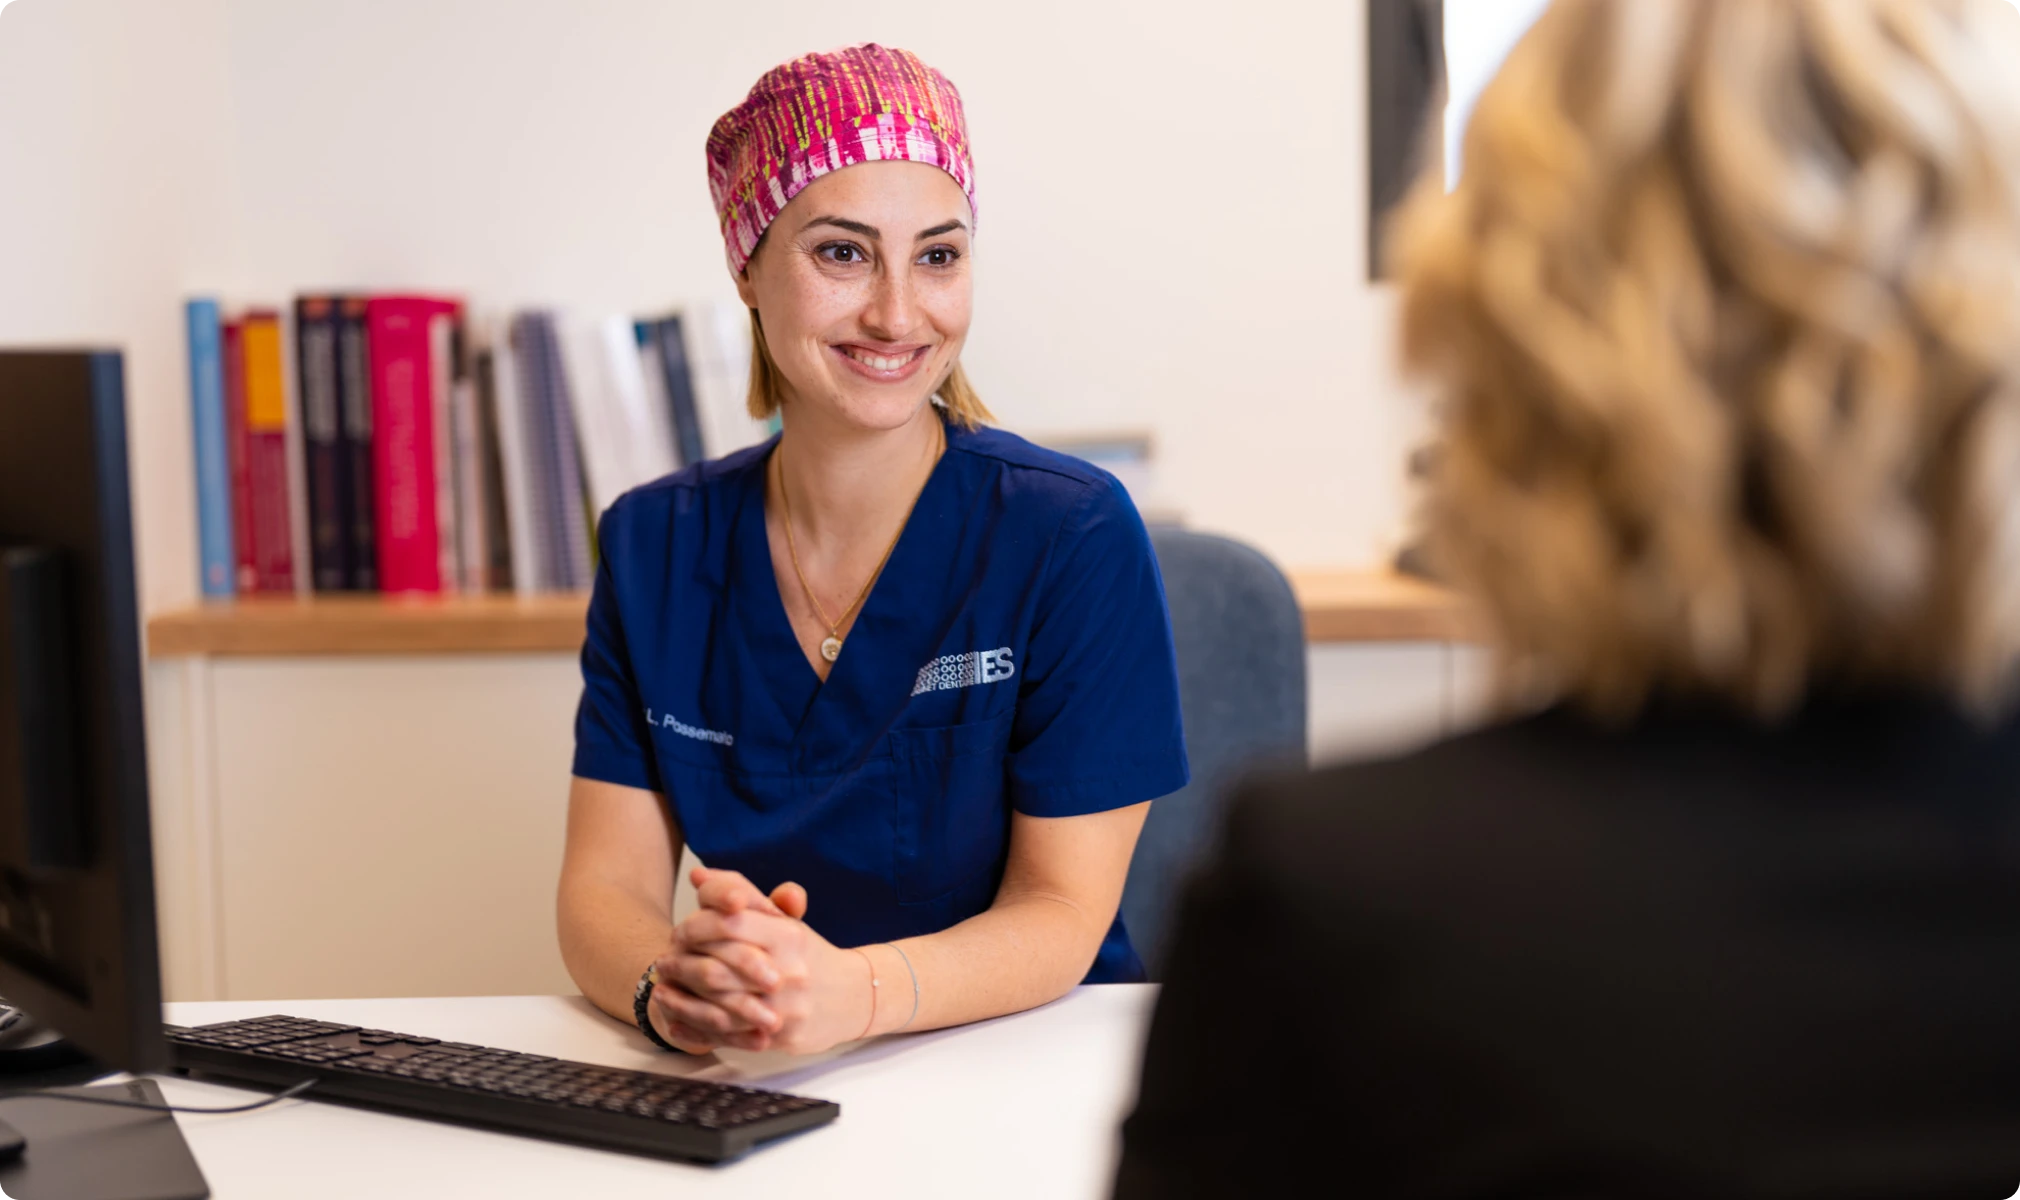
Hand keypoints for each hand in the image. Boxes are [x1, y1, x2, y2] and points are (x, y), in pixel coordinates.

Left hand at [653, 872, 872, 1054]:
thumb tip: (700, 876)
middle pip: (717, 968)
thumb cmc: (809, 955)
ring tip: (663, 988)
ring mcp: (784, 1008)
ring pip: (718, 1007)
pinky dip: (696, 1029)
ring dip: (682, 999)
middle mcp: (787, 971)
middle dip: (682, 964)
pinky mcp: (780, 1037)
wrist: (855, 996)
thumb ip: (742, 894)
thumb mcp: (783, 919)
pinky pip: (729, 1036)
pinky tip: (677, 1020)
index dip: (695, 927)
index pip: (728, 924)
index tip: (680, 931)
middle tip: (664, 961)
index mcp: (787, 935)